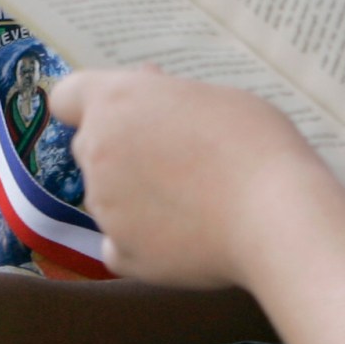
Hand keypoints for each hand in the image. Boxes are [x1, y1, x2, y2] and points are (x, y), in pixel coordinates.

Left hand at [53, 69, 329, 289]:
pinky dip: (142, 241)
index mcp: (114, 103)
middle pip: (90, 147)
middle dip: (122, 149)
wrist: (276, 215)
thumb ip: (165, 97)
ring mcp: (104, 207)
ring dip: (134, 196)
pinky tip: (183, 236)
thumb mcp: (211, 96)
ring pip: (107, 197)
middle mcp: (97, 152)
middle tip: (178, 155)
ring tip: (194, 199)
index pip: (68, 97)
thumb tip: (147, 90)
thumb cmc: (254, 144)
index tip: (129, 112)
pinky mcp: (122, 254)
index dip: (95, 103)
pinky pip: (119, 243)